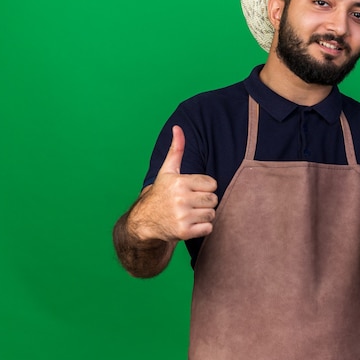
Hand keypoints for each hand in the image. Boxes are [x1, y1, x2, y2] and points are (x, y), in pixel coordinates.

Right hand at [127, 126, 217, 241]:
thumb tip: (178, 127)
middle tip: (191, 203)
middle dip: (205, 202)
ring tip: (190, 213)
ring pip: (212, 214)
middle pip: (213, 199)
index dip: (204, 188)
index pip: (212, 184)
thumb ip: (176, 149)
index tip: (192, 190)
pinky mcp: (184, 232)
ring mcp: (182, 216)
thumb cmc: (161, 193)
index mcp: (180, 182)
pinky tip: (190, 223)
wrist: (145, 221)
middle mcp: (180, 199)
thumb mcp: (167, 170)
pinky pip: (208, 228)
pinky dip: (202, 228)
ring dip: (204, 215)